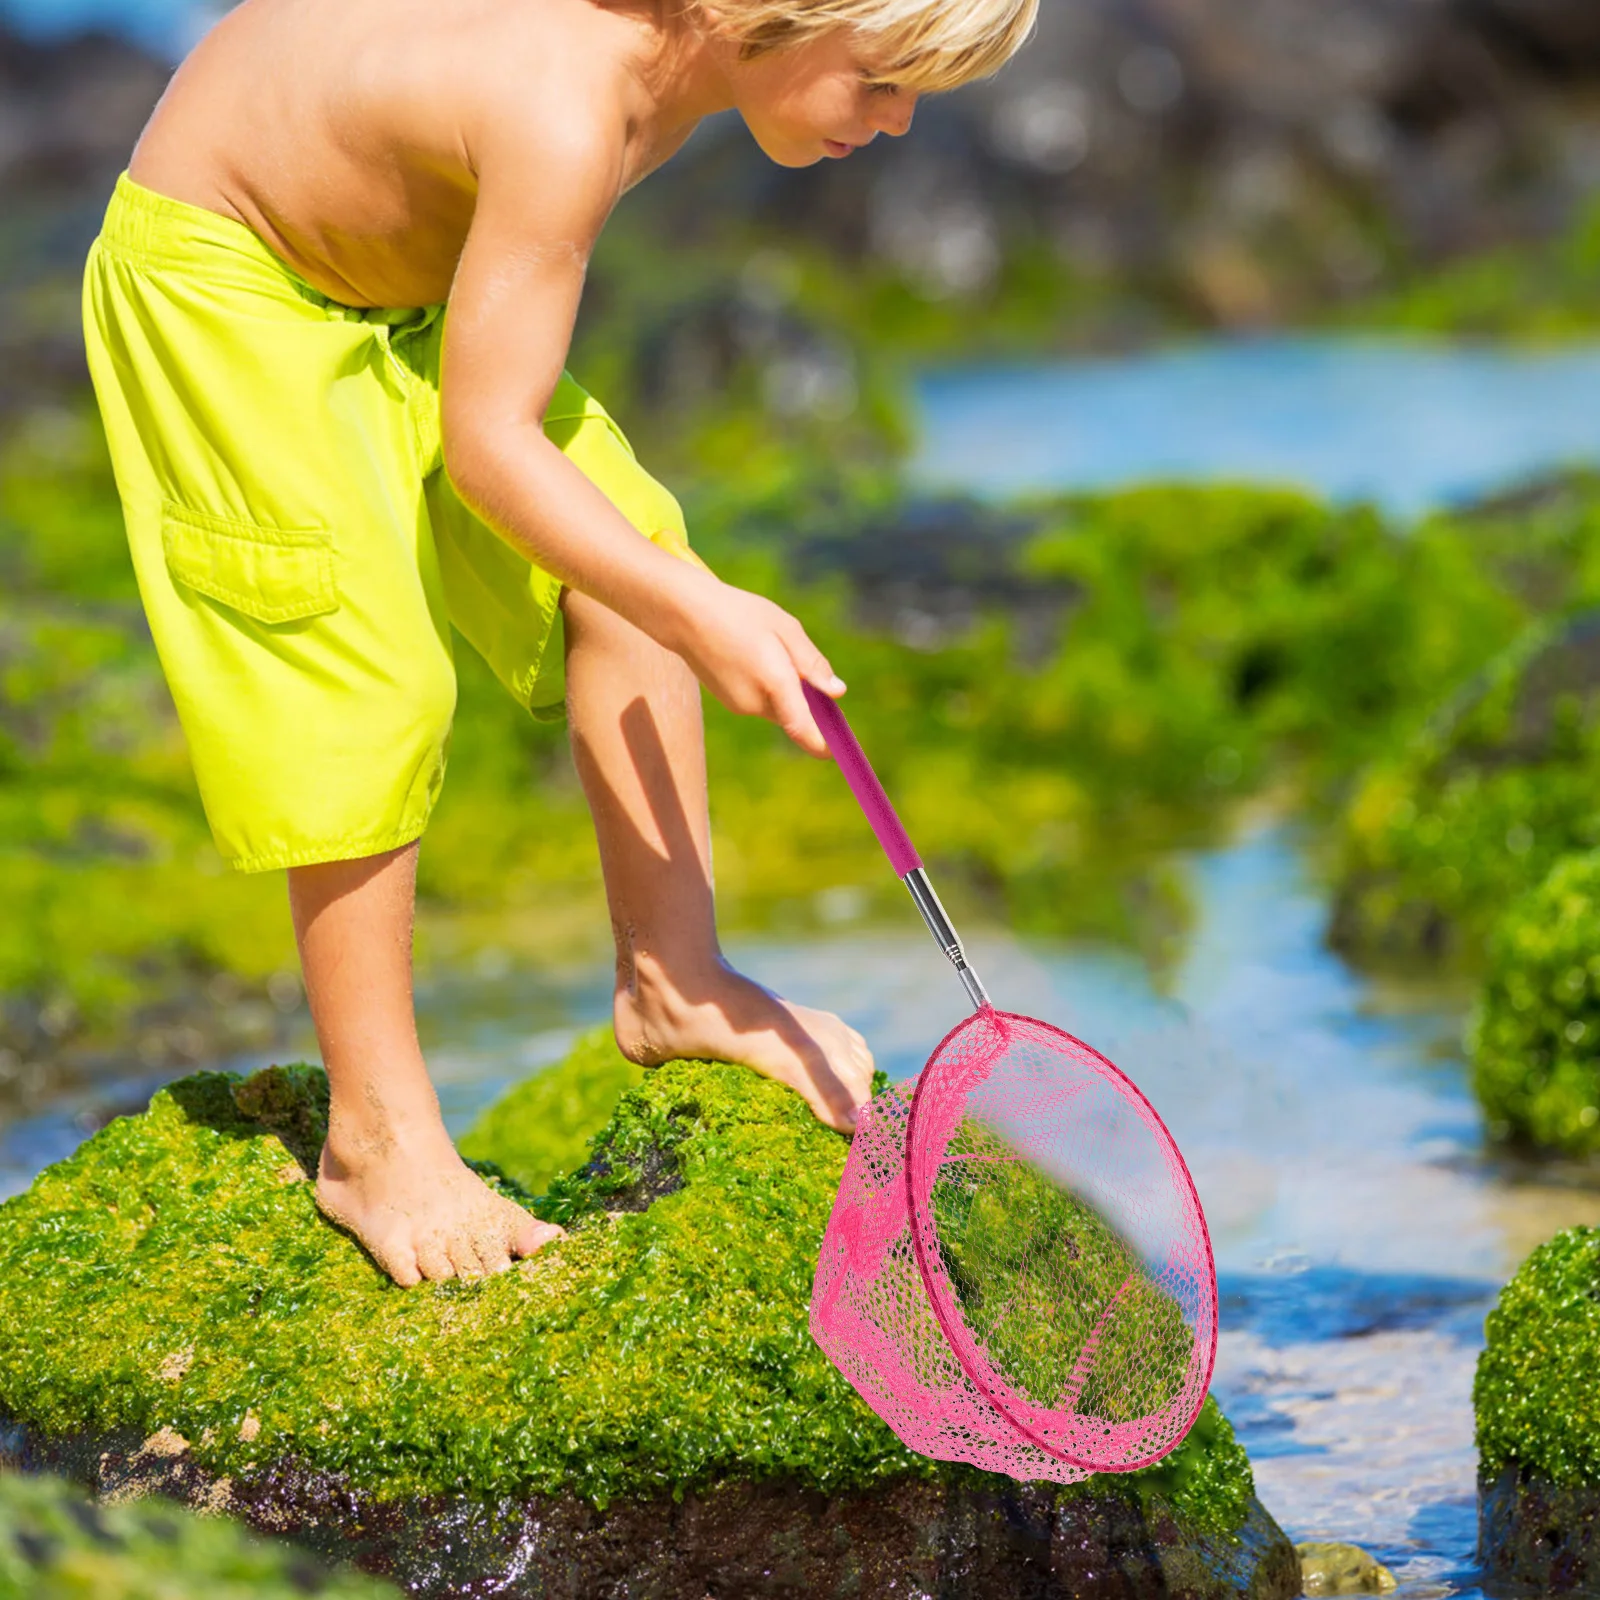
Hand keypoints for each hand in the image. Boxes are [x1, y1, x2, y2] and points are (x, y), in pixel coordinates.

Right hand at [666, 576, 843, 755]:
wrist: (684, 615)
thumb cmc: (739, 614)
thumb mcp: (785, 628)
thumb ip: (812, 664)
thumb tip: (837, 693)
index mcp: (775, 682)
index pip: (803, 729)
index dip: (824, 745)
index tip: (838, 751)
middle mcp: (755, 702)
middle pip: (795, 715)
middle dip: (808, 700)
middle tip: (803, 664)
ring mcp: (739, 706)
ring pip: (778, 706)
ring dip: (785, 689)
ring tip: (769, 647)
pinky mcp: (729, 702)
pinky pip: (760, 701)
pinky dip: (767, 686)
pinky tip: (753, 654)